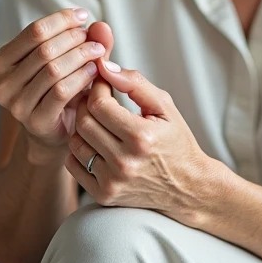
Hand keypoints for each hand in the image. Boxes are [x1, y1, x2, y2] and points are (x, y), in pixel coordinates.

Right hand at [0, 9, 114, 160]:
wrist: (56, 130)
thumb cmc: (59, 88)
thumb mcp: (66, 59)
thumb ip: (83, 41)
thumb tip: (100, 25)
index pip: (33, 31)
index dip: (61, 20)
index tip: (83, 16)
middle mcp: (1, 84)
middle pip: (43, 49)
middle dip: (74, 39)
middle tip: (95, 39)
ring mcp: (15, 105)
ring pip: (53, 69)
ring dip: (80, 56)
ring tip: (98, 52)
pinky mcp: (34, 121)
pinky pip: (61, 91)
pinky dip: (82, 77)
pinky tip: (95, 71)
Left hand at [65, 60, 221, 225]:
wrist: (187, 186)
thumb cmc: (176, 142)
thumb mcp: (165, 107)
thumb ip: (135, 83)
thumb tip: (106, 67)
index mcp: (141, 137)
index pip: (99, 104)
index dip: (97, 88)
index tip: (103, 83)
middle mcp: (124, 162)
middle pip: (84, 122)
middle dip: (86, 104)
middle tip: (97, 98)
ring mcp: (112, 182)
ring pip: (75, 142)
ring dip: (81, 126)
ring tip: (98, 120)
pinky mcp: (104, 195)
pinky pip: (73, 165)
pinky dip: (79, 150)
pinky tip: (96, 142)